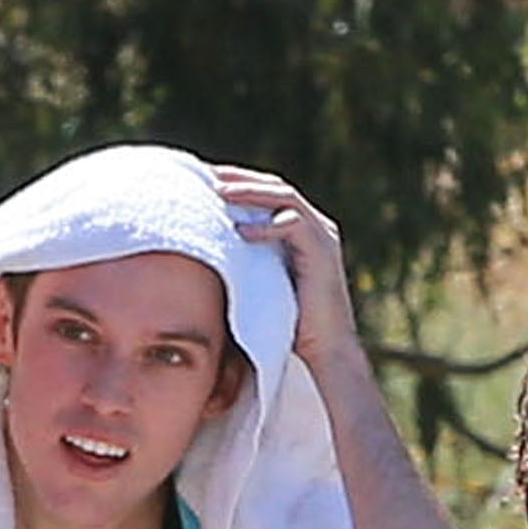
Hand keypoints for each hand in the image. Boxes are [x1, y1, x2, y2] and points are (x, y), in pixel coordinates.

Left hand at [213, 164, 360, 366]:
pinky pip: (294, 224)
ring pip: (284, 197)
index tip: (204, 181)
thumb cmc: (289, 328)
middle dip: (239, 179)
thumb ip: (247, 261)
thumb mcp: (261, 285)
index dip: (238, 184)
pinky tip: (240, 232)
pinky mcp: (323, 252)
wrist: (324, 354)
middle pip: (274, 187)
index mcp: (301, 231)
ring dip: (250, 193)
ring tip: (218, 192)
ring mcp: (321, 236)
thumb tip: (208, 251)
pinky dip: (267, 226)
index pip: (268, 195)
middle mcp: (315, 227)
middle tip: (205, 174)